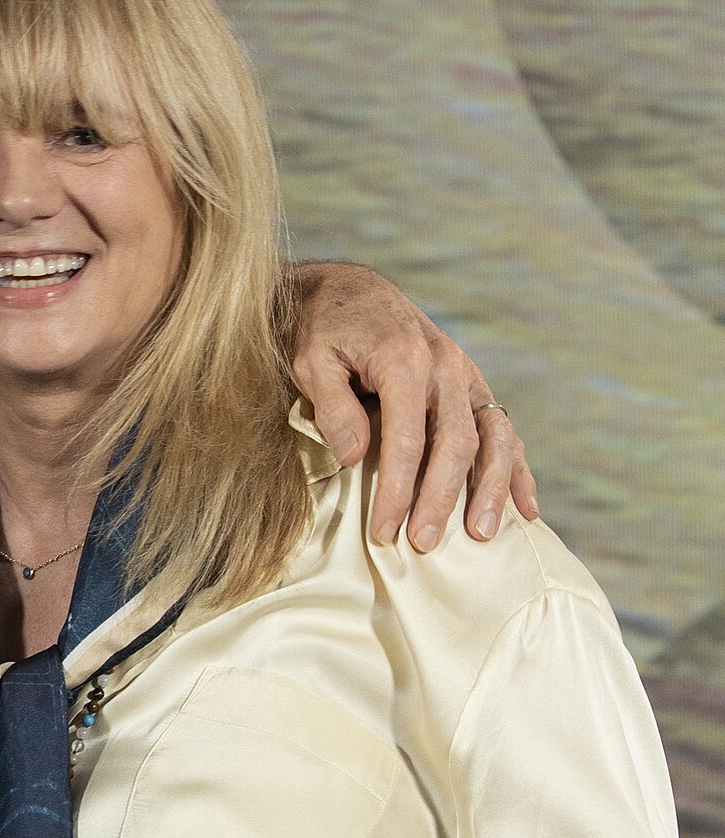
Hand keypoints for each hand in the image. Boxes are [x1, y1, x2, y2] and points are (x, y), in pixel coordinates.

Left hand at [286, 263, 538, 550]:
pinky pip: (502, 429)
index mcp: (405, 359)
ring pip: (492, 437)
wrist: (348, 292)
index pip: (406, 440)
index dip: (396, 491)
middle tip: (423, 545)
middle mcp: (446, 366)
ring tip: (482, 535)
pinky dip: (517, 469)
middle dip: (440, 499)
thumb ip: (333, 407)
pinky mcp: (472, 386)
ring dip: (491, 489)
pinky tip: (526, 509)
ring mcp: (465, 376)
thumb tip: (355, 456)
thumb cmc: (322, 330)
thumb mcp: (311, 360)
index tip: (384, 533)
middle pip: (454, 444)